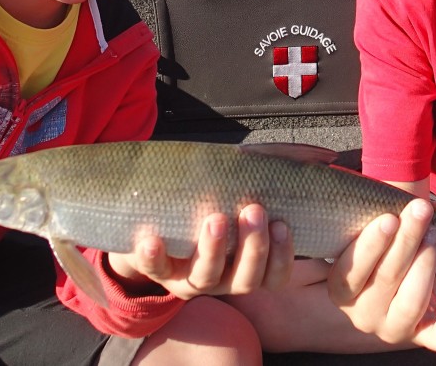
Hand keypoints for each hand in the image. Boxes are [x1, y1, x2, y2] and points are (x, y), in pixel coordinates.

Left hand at [108, 204, 293, 300]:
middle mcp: (223, 281)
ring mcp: (191, 280)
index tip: (282, 224)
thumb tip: (256, 154)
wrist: (162, 229)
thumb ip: (250, 187)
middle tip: (254, 210)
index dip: (283, 256)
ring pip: (206, 278)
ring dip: (213, 249)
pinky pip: (156, 270)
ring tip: (216, 218)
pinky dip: (154, 257)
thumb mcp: (234, 204)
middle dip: (254, 247)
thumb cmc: (211, 212)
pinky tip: (152, 240)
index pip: (274, 277)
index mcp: (247, 269)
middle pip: (245, 279)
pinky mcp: (160, 273)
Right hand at [327, 198, 435, 351]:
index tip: (390, 218)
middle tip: (421, 211)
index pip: (350, 272)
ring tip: (434, 234)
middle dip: (406, 241)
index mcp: (340, 290)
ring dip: (425, 265)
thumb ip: (369, 221)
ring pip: (411, 304)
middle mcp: (363, 315)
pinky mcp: (422, 336)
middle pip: (385, 280)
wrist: (392, 281)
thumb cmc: (377, 249)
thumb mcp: (362, 237)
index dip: (370, 246)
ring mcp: (393, 329)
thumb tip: (402, 200)